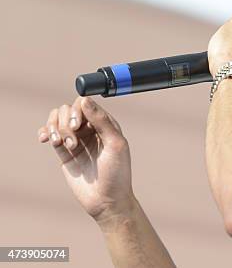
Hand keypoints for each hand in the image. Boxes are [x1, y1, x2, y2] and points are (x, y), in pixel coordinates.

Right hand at [37, 96, 135, 223]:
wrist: (107, 200)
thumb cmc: (117, 173)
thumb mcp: (115, 144)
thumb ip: (102, 121)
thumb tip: (85, 100)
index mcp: (106, 124)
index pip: (86, 104)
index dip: (77, 110)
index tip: (77, 125)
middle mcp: (91, 129)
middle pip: (68, 110)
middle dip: (66, 121)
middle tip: (73, 141)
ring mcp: (77, 140)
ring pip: (58, 120)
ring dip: (56, 128)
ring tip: (62, 144)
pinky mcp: (65, 152)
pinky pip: (51, 134)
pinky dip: (45, 132)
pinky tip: (46, 140)